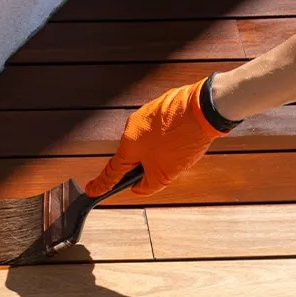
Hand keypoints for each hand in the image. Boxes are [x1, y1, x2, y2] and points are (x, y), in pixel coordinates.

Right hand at [84, 75, 233, 196]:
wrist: (204, 109)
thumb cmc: (182, 140)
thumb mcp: (164, 174)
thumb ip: (147, 186)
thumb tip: (138, 188)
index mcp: (128, 145)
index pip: (112, 171)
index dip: (101, 184)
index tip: (91, 190)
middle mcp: (132, 127)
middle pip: (133, 155)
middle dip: (146, 166)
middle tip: (163, 171)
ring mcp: (146, 114)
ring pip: (148, 142)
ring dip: (160, 151)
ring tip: (181, 151)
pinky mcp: (161, 106)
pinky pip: (160, 128)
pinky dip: (169, 137)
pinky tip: (183, 139)